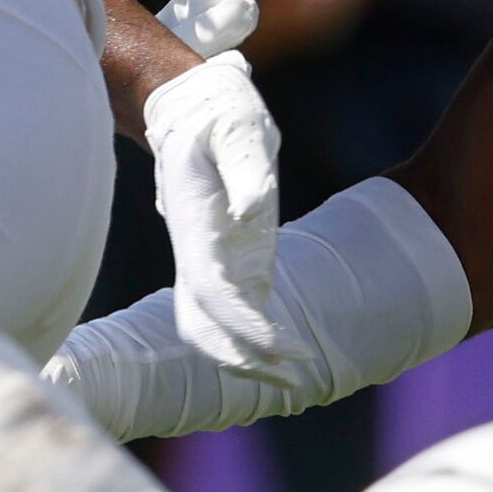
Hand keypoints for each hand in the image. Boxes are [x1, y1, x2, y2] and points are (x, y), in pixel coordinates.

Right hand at [145, 52, 294, 383]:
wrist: (193, 111)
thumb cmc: (220, 115)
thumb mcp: (238, 127)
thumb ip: (248, 167)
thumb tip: (254, 211)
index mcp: (195, 226)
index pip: (209, 290)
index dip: (240, 323)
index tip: (278, 345)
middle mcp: (197, 252)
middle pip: (204, 324)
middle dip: (243, 358)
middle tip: (297, 380)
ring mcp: (210, 261)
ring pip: (214, 327)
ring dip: (248, 358)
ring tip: (299, 380)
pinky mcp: (230, 261)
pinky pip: (236, 312)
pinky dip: (258, 339)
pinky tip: (291, 355)